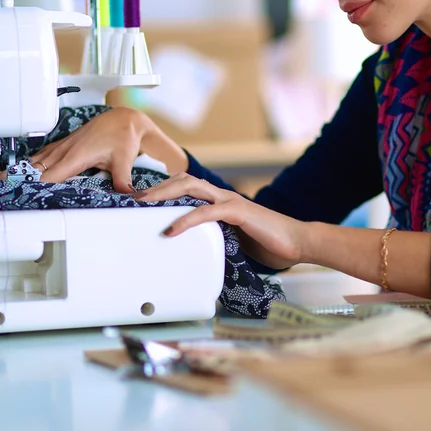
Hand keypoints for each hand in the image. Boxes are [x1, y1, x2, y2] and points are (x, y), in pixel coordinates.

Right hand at [31, 108, 188, 192]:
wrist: (123, 119)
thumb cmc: (122, 136)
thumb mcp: (123, 161)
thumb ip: (122, 180)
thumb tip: (128, 196)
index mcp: (76, 156)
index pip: (49, 176)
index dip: (40, 187)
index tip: (35, 196)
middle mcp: (65, 150)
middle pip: (37, 168)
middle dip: (28, 181)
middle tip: (21, 193)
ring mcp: (63, 145)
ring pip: (37, 160)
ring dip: (29, 172)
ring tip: (19, 184)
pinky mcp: (64, 144)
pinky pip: (43, 154)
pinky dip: (35, 163)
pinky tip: (31, 171)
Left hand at [134, 173, 307, 269]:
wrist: (296, 242)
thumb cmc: (267, 242)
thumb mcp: (233, 239)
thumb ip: (215, 237)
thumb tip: (194, 249)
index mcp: (220, 202)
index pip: (188, 188)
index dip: (164, 190)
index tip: (143, 200)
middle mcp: (223, 196)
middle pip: (183, 181)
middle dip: (157, 187)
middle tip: (134, 197)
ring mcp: (231, 201)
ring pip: (192, 187)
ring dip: (165, 194)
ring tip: (144, 204)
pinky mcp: (238, 212)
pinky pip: (207, 212)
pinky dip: (187, 219)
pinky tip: (172, 229)